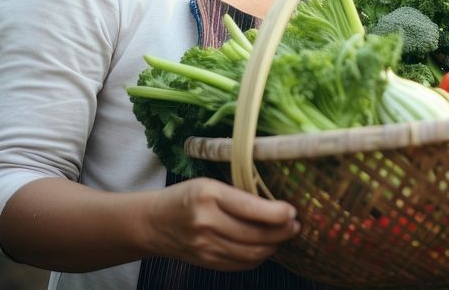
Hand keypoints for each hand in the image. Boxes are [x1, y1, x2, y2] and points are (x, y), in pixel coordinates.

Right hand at [143, 177, 300, 270]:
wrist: (153, 223)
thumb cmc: (187, 197)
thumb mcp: (210, 185)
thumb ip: (238, 195)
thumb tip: (276, 206)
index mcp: (209, 195)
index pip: (250, 208)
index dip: (277, 213)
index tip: (292, 211)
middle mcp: (206, 222)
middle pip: (255, 234)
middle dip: (282, 231)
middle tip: (295, 225)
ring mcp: (205, 246)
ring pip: (251, 252)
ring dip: (274, 245)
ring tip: (284, 235)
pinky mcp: (206, 262)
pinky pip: (241, 264)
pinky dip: (259, 256)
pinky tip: (266, 246)